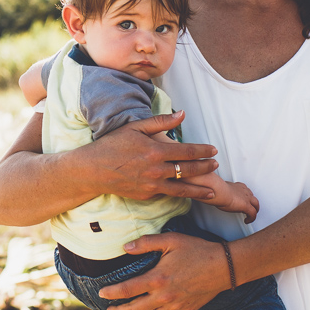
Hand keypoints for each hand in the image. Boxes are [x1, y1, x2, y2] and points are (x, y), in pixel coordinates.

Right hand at [86, 111, 219, 201]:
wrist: (93, 170)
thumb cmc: (112, 145)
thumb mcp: (135, 127)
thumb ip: (161, 121)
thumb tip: (182, 114)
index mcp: (155, 151)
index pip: (187, 151)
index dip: (203, 151)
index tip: (214, 151)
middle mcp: (156, 170)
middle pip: (188, 170)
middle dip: (205, 168)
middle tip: (216, 165)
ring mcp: (151, 185)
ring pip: (182, 189)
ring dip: (199, 190)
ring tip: (211, 191)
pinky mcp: (146, 195)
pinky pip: (166, 193)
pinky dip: (179, 194)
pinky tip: (188, 193)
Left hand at [99, 232, 229, 309]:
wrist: (224, 266)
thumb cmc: (197, 250)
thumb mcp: (171, 240)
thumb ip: (146, 243)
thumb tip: (125, 247)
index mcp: (157, 278)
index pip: (126, 290)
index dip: (111, 293)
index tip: (102, 294)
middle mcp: (164, 296)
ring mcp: (174, 306)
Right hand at [208, 181, 258, 223]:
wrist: (218, 191)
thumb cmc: (216, 189)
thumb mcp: (219, 190)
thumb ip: (219, 191)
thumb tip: (211, 194)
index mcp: (238, 186)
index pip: (245, 191)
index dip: (245, 196)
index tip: (241, 200)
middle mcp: (244, 191)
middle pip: (252, 197)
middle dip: (252, 203)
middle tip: (250, 208)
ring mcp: (246, 198)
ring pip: (256, 205)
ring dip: (254, 210)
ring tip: (251, 216)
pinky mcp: (246, 206)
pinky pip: (253, 214)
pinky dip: (251, 218)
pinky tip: (247, 221)